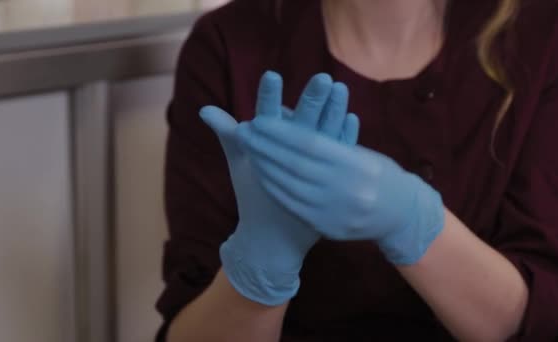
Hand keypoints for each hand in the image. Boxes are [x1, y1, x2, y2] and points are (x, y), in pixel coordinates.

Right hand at [200, 71, 358, 304]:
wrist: (275, 241)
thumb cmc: (252, 197)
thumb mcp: (240, 165)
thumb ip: (227, 134)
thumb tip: (204, 109)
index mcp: (263, 157)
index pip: (265, 124)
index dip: (267, 100)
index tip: (272, 75)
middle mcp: (289, 166)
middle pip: (301, 130)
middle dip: (311, 103)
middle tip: (322, 77)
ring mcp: (311, 177)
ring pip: (325, 142)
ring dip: (333, 115)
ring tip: (339, 86)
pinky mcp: (328, 187)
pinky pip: (340, 160)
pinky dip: (345, 139)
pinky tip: (352, 117)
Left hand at [237, 117, 443, 265]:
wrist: (401, 215)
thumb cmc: (379, 175)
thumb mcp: (363, 153)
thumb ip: (332, 141)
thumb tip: (294, 120)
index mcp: (357, 164)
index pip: (310, 144)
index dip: (281, 132)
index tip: (258, 119)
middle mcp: (346, 188)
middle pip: (295, 164)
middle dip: (266, 146)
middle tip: (243, 130)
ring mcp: (335, 211)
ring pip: (290, 186)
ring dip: (265, 166)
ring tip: (248, 150)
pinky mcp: (327, 227)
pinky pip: (294, 206)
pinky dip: (275, 188)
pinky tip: (261, 174)